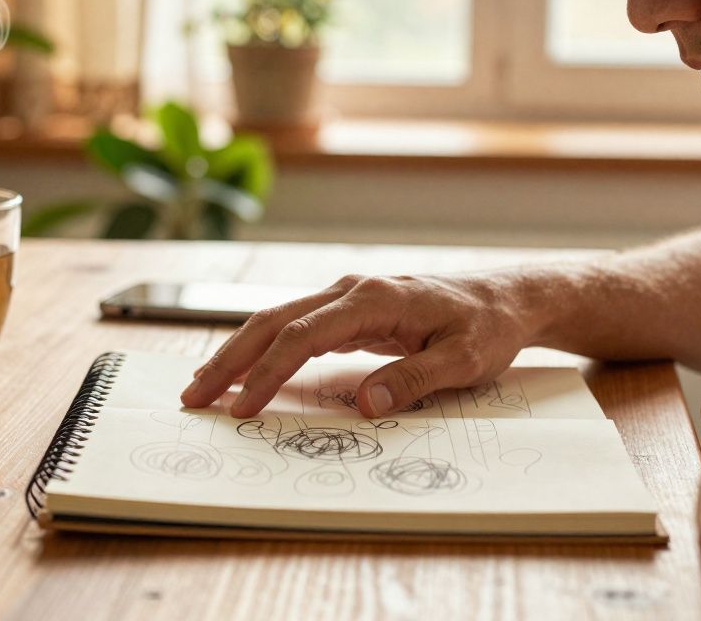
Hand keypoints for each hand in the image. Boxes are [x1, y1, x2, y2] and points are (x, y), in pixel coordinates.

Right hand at [180, 273, 530, 417]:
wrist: (505, 299)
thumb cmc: (487, 328)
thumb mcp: (464, 361)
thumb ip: (414, 378)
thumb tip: (365, 403)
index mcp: (374, 299)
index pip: (303, 338)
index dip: (268, 374)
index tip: (243, 408)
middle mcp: (350, 291)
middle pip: (272, 321)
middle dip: (230, 359)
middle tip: (195, 397)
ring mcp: (346, 298)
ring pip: (275, 321)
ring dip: (237, 353)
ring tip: (203, 388)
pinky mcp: (348, 311)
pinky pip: (293, 329)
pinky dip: (262, 350)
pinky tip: (244, 373)